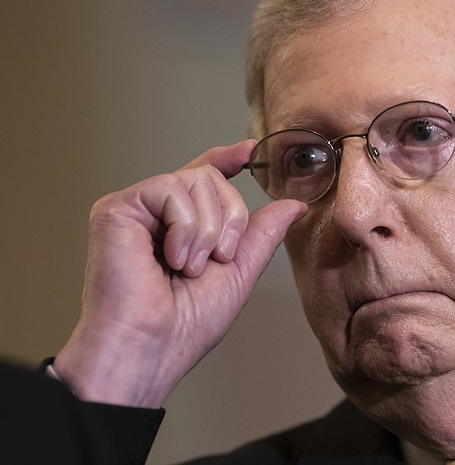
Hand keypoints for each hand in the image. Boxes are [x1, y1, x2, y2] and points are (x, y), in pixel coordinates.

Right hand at [54, 141, 306, 407]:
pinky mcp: (116, 208)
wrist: (150, 348)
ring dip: (209, 230)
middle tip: (216, 261)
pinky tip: (173, 258)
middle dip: (229, 220)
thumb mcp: (238, 273)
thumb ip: (260, 235)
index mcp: (179, 227)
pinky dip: (186, 227)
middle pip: (210, 178)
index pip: (204, 178)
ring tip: (189, 267)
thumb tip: (293, 205)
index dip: (227, 160)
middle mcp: (155, 213)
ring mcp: (134, 209)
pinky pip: (170, 189)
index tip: (251, 151)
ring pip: (196, 180)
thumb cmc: (184, 326)